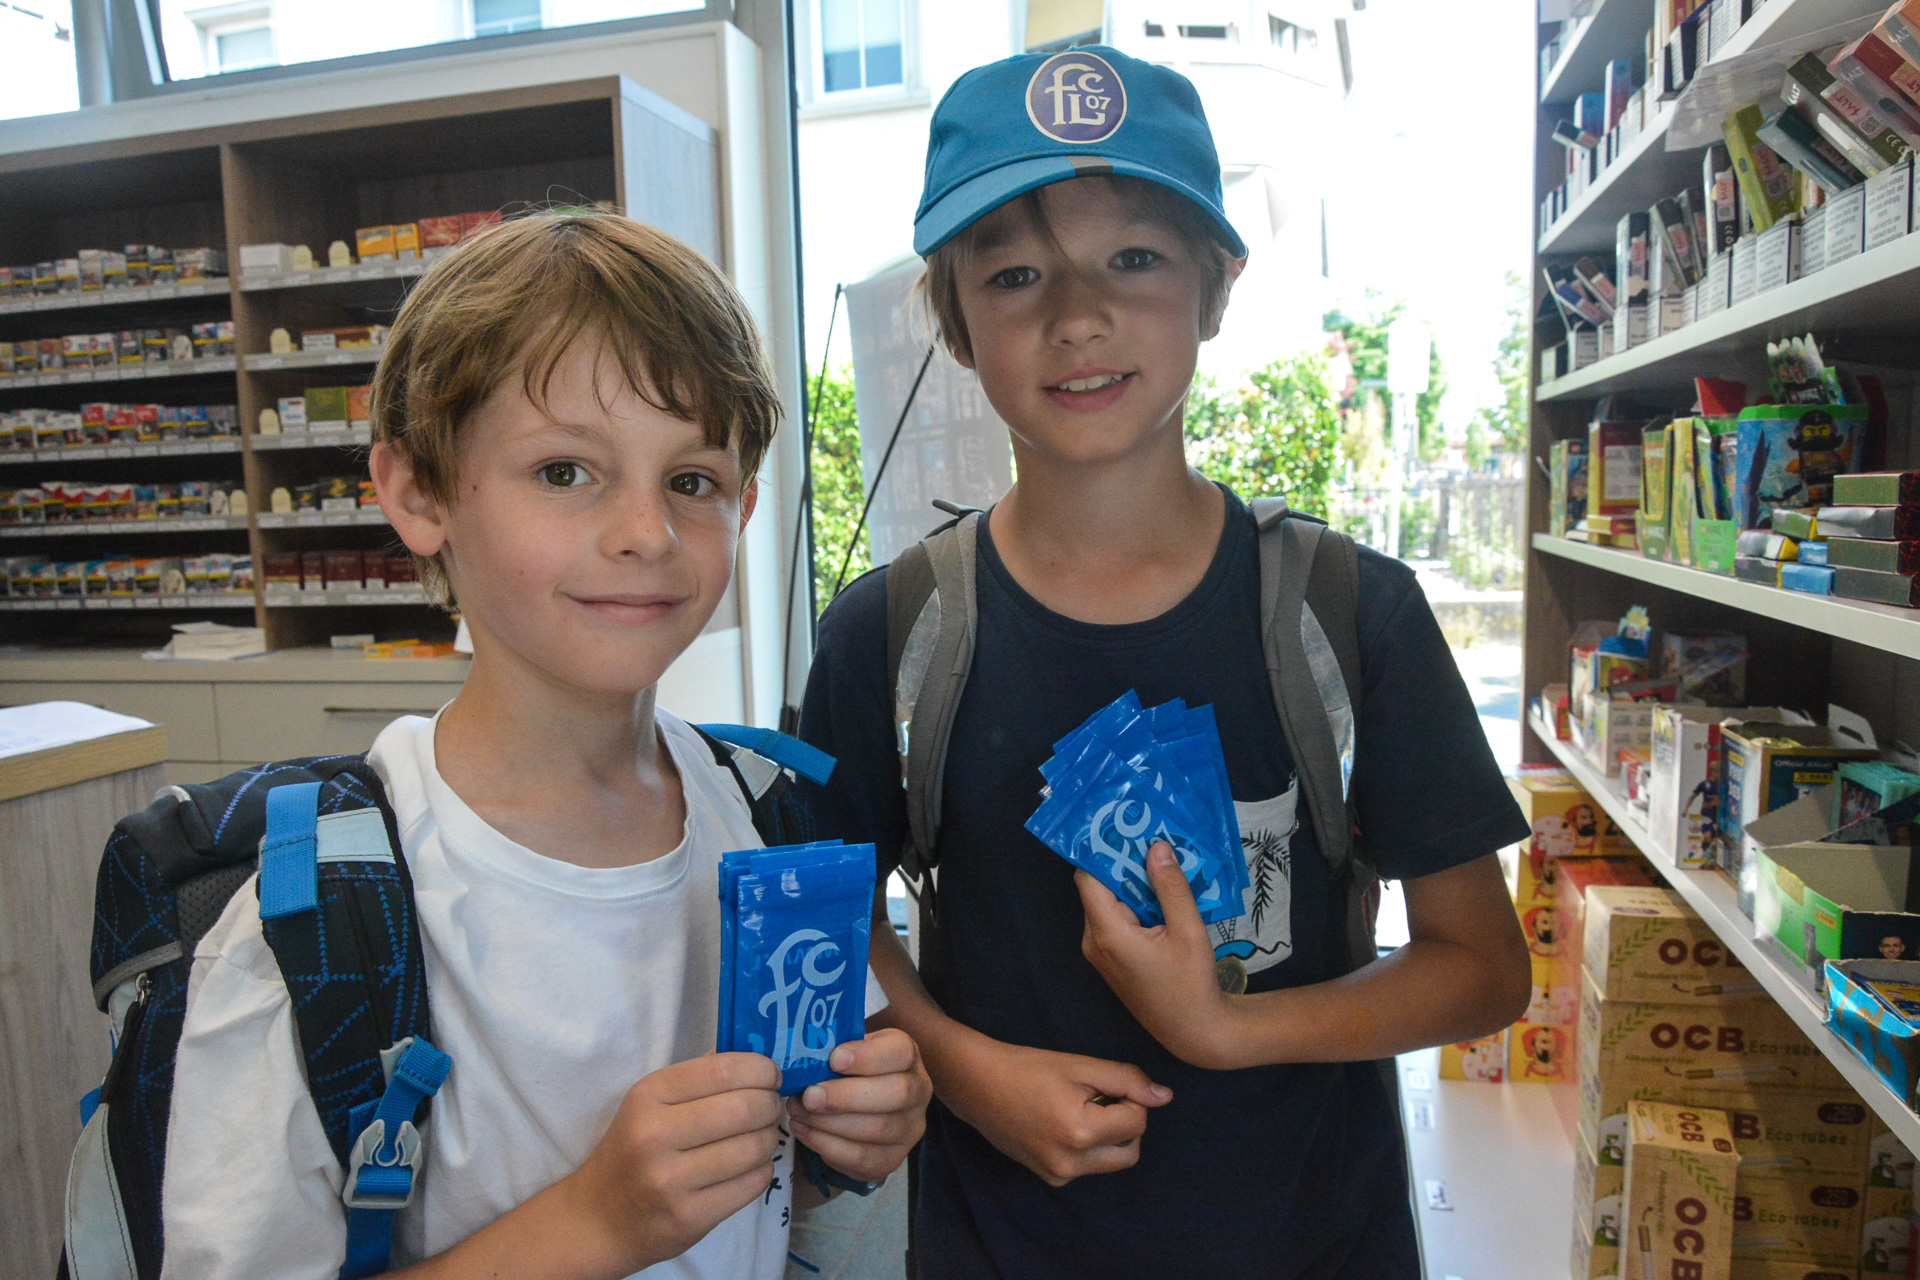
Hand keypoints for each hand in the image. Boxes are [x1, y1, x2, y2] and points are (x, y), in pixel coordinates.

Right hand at [560, 1053, 783, 1273]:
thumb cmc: (631, 1151)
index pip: (723, 1070)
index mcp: (647, 1097)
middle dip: (770, 1104)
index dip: (761, 1069)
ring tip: (760, 1137)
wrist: (598, 1219)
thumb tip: (753, 1052)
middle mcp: (654, 1136)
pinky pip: (752, 1184)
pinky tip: (750, 1166)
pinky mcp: (689, 1218)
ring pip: (754, 1148)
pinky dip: (762, 1170)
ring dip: (769, 1139)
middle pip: (745, 1108)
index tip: (770, 1075)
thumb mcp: (650, 1104)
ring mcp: (670, 1182)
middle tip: (770, 1107)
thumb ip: (699, 1076)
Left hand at [785, 1027, 931, 1183]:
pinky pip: (862, 1157)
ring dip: (830, 1123)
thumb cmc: (850, 1073)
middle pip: (896, 1094)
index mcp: (907, 1057)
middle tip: (809, 1096)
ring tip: (798, 1112)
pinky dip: (827, 1145)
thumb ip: (831, 1051)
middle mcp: (918, 1092)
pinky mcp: (892, 1160)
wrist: (859, 1111)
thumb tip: (800, 1055)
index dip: (868, 1057)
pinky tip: (804, 1130)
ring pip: (877, 1129)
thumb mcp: (847, 1052)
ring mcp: (909, 1129)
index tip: (834, 1059)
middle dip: (847, 1096)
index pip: (901, 1052)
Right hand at [936, 1034, 1171, 1186]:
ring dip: (1108, 1136)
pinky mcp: (1049, 1178)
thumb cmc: (1029, 1068)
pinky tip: (1061, 1123)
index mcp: (1081, 1133)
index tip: (1102, 1083)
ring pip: (1110, 1160)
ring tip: (1078, 1109)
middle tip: (1099, 1097)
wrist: (977, 1086)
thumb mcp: (1080, 1065)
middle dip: (1126, 1123)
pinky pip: (1087, 1166)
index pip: (1138, 1121)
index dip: (1129, 1096)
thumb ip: (1127, 1080)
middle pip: (1131, 1151)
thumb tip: (1166, 1097)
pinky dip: (1088, 1146)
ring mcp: (1059, 1175)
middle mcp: (1072, 1163)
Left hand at [1078, 840, 1242, 1070]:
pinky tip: (1161, 893)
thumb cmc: (1192, 984)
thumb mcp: (1188, 932)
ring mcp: (1100, 952)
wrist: (1193, 1032)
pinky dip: (1134, 903)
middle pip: (1098, 887)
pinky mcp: (1111, 958)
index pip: (1089, 877)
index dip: (1103, 850)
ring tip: (1160, 861)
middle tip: (1150, 835)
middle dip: (1123, 862)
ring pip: (1108, 902)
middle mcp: (1094, 941)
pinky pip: (1115, 919)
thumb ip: (1171, 887)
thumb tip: (1156, 846)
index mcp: (1108, 933)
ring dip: (1131, 883)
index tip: (1123, 825)